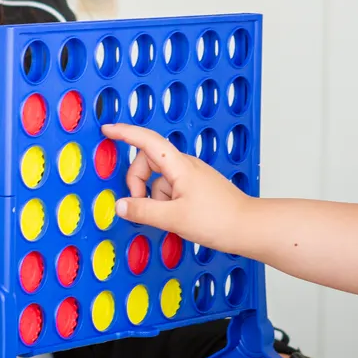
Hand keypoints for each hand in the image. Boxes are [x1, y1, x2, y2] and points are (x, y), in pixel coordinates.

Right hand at [100, 122, 255, 254]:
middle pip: (149, 161)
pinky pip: (171, 187)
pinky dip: (164, 200)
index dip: (125, 133)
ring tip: (167, 217)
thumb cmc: (218, 220)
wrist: (249, 228)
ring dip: (153, 196)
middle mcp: (186, 165)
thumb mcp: (174, 218)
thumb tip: (120, 205)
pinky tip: (175, 218)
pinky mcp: (197, 187)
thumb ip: (144, 211)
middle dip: (137, 181)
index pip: (147, 141)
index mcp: (179, 166)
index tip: (107, 130)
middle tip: (138, 205)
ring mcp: (193, 176)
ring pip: (159, 179)